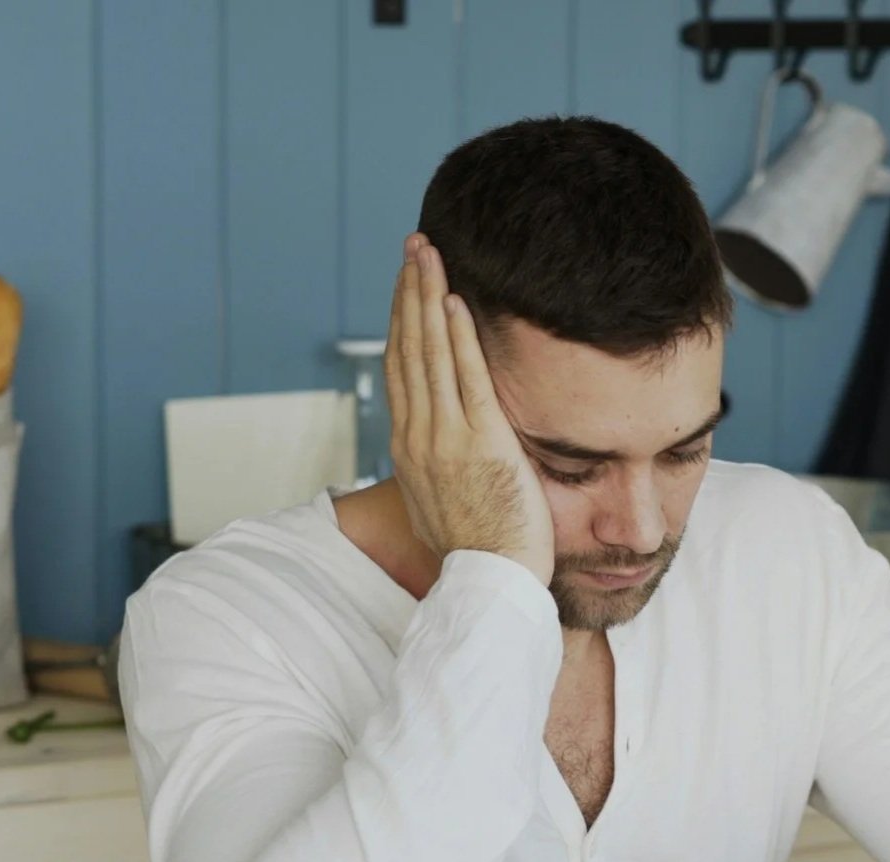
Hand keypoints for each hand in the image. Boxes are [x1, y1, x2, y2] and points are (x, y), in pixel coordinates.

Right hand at [386, 233, 553, 582]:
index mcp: (410, 450)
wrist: (487, 588)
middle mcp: (418, 438)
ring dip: (429, 298)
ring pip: (430, 353)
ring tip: (429, 253)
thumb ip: (446, 471)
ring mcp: (445, 439)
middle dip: (409, 293)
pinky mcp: (479, 444)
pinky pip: (466, 378)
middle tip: (414, 247)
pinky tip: (456, 301)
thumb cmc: (478, 556)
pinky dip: (458, 337)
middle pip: (408, 348)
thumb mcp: (447, 506)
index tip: (407, 286)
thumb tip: (449, 457)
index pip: (402, 371)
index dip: (402, 322)